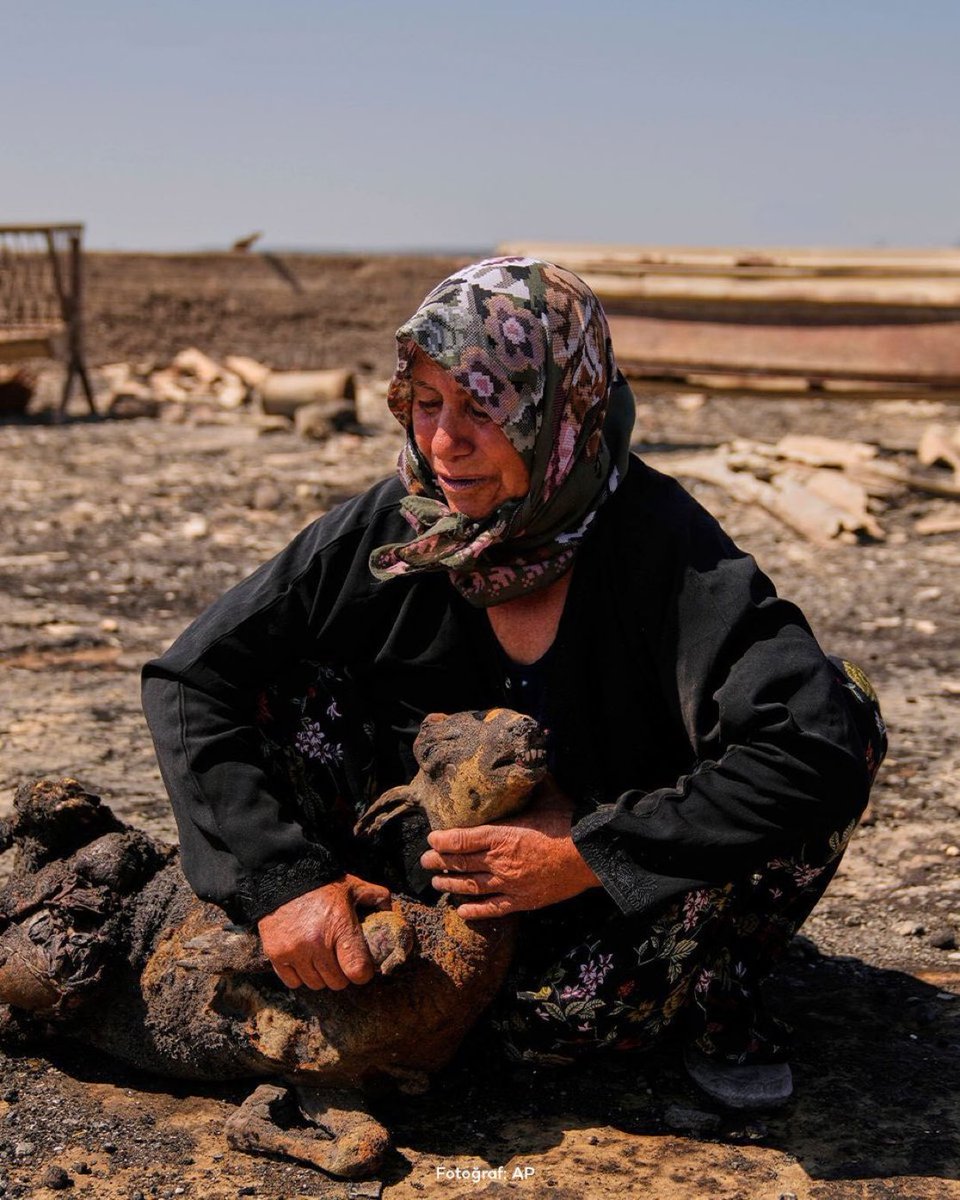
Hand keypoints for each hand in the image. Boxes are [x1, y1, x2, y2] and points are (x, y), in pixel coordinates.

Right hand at [257, 874, 390, 990]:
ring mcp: (295, 951)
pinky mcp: (276, 954)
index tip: (361, 967)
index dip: (363, 973)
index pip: (358, 971)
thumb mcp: (354, 886)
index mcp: (340, 927)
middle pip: (337, 983)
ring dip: (321, 975)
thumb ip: (378, 898)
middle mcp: (317, 943)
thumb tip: (393, 914)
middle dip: (342, 974)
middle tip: (340, 960)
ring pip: (315, 984)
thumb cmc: (323, 884)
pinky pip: (293, 982)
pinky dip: (299, 975)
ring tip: (322, 959)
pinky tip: (304, 960)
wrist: (284, 876)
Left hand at [419, 783, 600, 919]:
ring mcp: (510, 884)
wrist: (591, 856)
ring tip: (436, 882)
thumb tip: (526, 760)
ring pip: (470, 886)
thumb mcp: (548, 795)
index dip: (442, 841)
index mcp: (502, 834)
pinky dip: (474, 910)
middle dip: (439, 862)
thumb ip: (531, 781)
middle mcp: (500, 861)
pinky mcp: (523, 901)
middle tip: (425, 861)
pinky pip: (492, 908)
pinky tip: (461, 909)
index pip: (461, 839)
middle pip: (460, 863)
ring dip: (450, 884)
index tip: (431, 839)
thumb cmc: (569, 823)